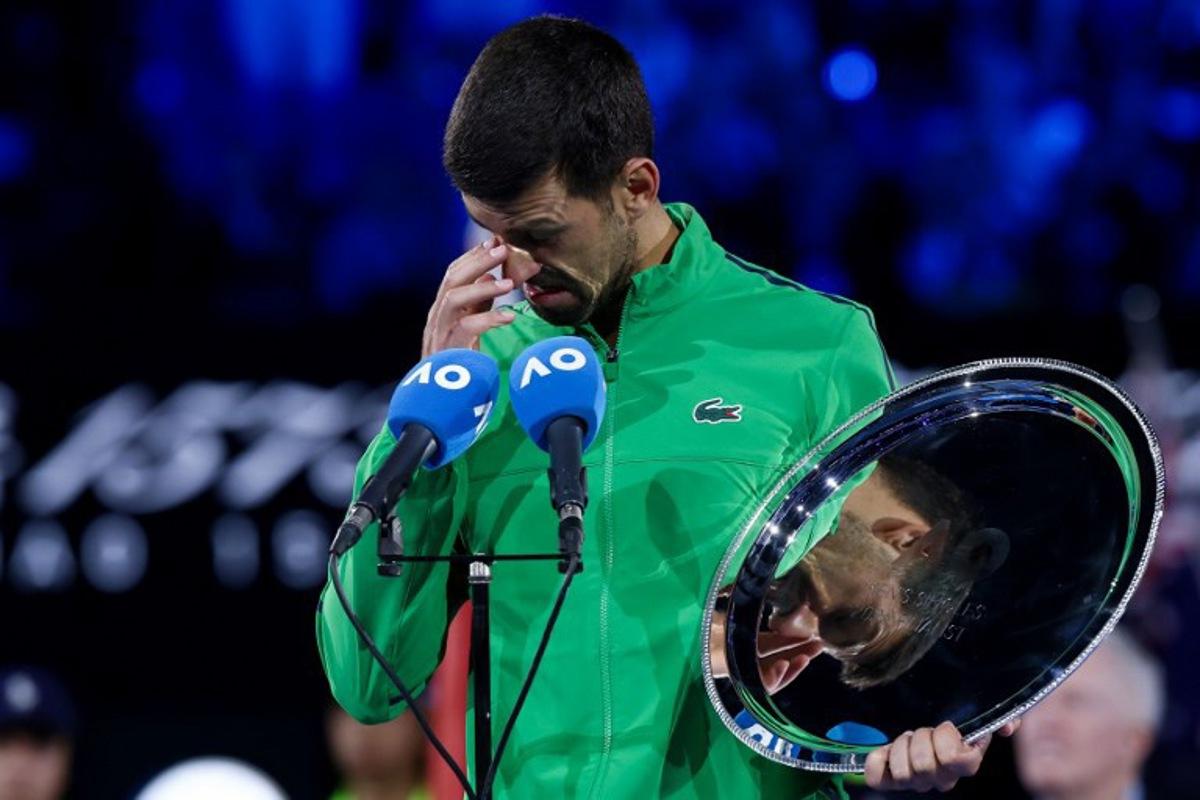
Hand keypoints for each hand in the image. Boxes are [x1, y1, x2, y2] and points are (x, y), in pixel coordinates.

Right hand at [422, 236, 538, 356]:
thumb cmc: (457, 360)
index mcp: (442, 308)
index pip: (454, 273)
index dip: (474, 256)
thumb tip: (491, 276)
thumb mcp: (468, 326)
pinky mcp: (446, 350)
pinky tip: (509, 317)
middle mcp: (436, 316)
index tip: (496, 240)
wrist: (440, 397)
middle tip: (504, 250)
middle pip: (451, 279)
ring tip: (509, 284)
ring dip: (482, 287)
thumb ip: (478, 303)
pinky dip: (488, 319)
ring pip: (453, 299)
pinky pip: (465, 329)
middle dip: (477, 262)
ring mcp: (438, 332)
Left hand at [864, 719, 1020, 792]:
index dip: (946, 739)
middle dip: (920, 740)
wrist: (925, 717)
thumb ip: (1004, 717)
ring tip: (907, 739)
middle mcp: (942, 779)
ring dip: (901, 749)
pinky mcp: (890, 779)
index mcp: (965, 764)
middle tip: (922, 730)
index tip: (946, 725)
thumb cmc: (956, 719)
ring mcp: (916, 782)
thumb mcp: (981, 713)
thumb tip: (1007, 728)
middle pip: (925, 766)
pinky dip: (877, 761)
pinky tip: (884, 749)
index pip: (955, 760)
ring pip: (903, 774)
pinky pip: (877, 778)